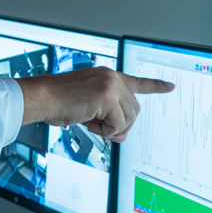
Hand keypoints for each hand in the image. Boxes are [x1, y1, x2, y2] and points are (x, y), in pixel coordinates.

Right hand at [16, 67, 173, 141]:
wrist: (41, 98)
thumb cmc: (57, 102)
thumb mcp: (89, 112)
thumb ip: (109, 120)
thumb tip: (123, 136)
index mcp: (106, 76)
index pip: (136, 82)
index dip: (154, 86)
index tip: (170, 86)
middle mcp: (111, 77)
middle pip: (135, 110)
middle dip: (120, 124)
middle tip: (101, 129)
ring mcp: (110, 84)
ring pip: (129, 118)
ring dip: (112, 128)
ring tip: (92, 123)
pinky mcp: (107, 96)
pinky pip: (118, 124)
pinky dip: (105, 130)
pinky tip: (90, 122)